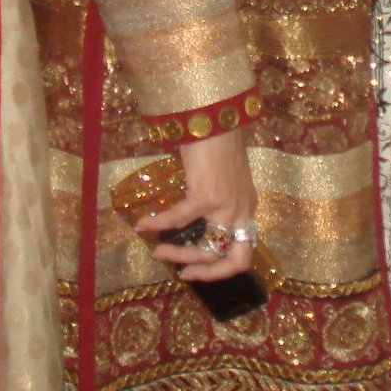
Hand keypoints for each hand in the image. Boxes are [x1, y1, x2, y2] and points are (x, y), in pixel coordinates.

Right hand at [139, 128, 257, 282]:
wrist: (214, 117)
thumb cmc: (216, 141)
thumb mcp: (222, 179)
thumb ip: (214, 201)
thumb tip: (187, 219)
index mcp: (247, 208)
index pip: (244, 253)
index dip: (220, 270)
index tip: (195, 270)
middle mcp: (243, 210)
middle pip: (235, 261)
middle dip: (207, 272)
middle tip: (182, 273)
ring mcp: (227, 205)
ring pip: (209, 249)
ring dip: (180, 255)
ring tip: (158, 251)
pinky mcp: (207, 195)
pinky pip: (180, 219)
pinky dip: (160, 224)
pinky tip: (143, 225)